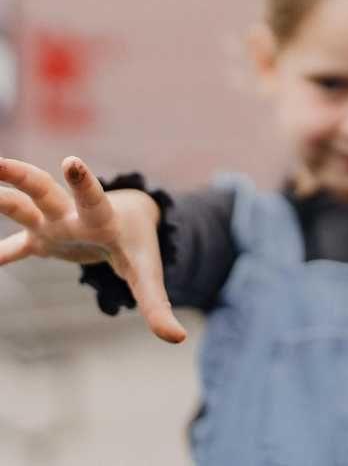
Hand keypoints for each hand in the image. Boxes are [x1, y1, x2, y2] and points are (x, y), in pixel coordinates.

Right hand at [0, 157, 185, 342]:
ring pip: (22, 207)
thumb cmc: (139, 245)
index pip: (92, 198)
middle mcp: (71, 216)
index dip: (83, 182)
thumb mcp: (148, 275)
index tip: (71, 161)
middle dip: (23, 177)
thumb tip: (177, 339)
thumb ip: (158, 306)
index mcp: (101, 218)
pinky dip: (0, 254)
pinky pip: (13, 247)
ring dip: (3, 197)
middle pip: (44, 191)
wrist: (129, 220)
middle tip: (0, 164)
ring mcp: (53, 225)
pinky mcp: (41, 240)